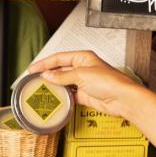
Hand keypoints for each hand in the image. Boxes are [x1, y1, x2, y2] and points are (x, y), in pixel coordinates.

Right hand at [28, 51, 143, 118]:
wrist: (122, 99)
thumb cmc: (110, 82)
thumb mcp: (81, 75)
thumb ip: (63, 76)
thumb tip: (48, 75)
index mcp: (83, 57)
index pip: (59, 58)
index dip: (45, 62)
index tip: (33, 68)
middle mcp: (83, 68)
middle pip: (60, 70)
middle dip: (47, 74)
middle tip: (33, 79)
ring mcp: (84, 82)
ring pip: (63, 83)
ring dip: (53, 86)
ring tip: (40, 89)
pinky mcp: (85, 95)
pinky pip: (69, 95)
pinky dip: (61, 96)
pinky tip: (54, 98)